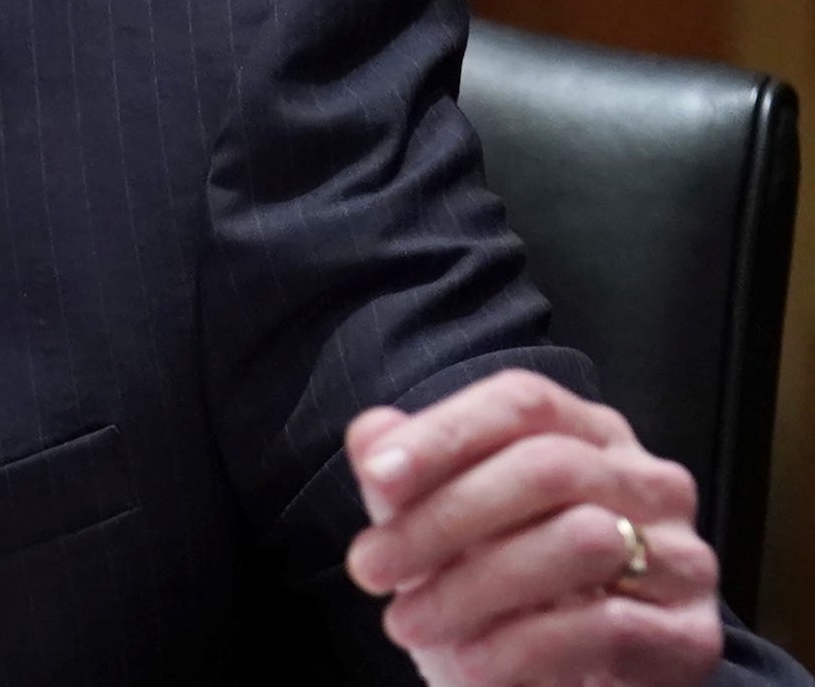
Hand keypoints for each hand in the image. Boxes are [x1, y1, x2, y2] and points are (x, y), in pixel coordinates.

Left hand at [344, 370, 720, 685]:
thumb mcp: (442, 523)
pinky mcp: (692, 637)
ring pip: (581, 543)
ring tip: (406, 621)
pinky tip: (470, 665)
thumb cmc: (498, 584)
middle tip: (369, 565)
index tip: (377, 476)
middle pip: (547, 469)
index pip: (523, 403)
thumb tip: (372, 436)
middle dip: (444, 517)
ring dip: (474, 586)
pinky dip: (523, 648)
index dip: (446, 431)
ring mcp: (682, 557)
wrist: (560, 681)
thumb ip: (407, 474)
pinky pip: (609, 628)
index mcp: (588, 433)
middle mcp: (647, 482)